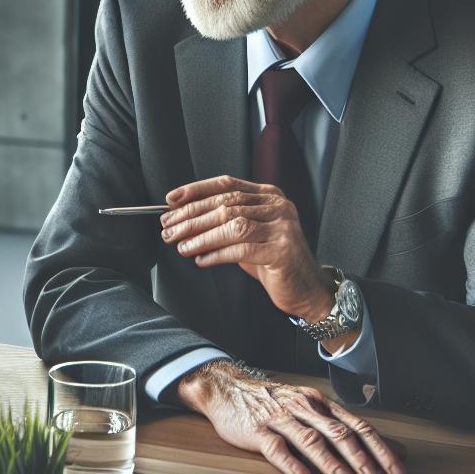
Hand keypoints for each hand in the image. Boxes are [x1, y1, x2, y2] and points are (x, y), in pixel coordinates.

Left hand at [161, 176, 333, 322]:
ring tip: (181, 245)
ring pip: (232, 225)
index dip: (196, 190)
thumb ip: (220, 223)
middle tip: (168, 228)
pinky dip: (217, 254)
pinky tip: (201, 259)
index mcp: (267, 195)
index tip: (171, 199)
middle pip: (225, 205)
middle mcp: (277, 206)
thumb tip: (181, 219)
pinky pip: (241, 249)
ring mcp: (282, 227)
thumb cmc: (271, 260)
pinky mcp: (282, 250)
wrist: (305, 289)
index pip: (226, 184)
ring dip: (201, 236)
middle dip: (191, 217)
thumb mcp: (245, 235)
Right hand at [177, 360, 407, 473]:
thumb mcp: (310, 407)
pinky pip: (275, 446)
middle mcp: (303, 408)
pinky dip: (290, 462)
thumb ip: (344, 426)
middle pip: (337, 432)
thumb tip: (390, 447)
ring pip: (309, 438)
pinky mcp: (256, 430)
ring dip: (330, 460)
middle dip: (360, 456)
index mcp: (319, 404)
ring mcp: (279, 418)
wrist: (227, 388)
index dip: (379, 448)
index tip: (397, 470)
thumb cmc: (271, 401)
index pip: (357, 425)